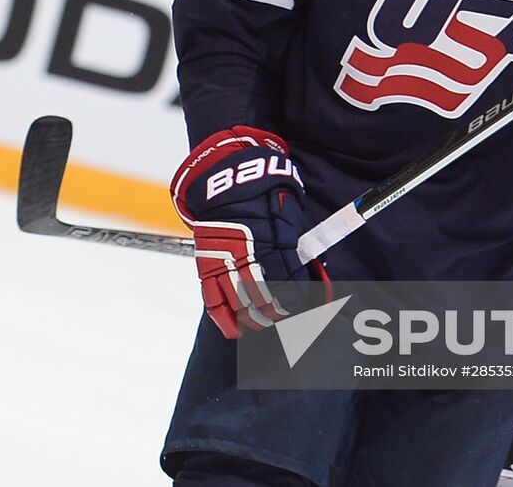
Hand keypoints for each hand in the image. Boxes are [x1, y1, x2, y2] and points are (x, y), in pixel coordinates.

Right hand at [171, 127, 325, 337]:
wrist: (225, 181)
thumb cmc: (262, 194)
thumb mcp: (287, 213)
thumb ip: (293, 244)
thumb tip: (305, 273)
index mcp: (271, 238)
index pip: (289, 282)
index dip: (298, 301)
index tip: (306, 309)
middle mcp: (246, 253)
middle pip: (266, 297)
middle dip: (279, 313)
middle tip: (287, 320)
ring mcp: (224, 260)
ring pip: (241, 302)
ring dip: (256, 319)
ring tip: (265, 325)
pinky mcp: (206, 264)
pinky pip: (213, 299)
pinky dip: (225, 319)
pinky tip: (236, 331)